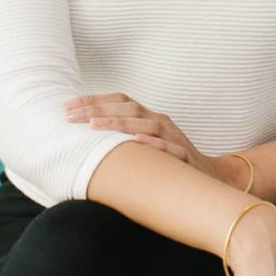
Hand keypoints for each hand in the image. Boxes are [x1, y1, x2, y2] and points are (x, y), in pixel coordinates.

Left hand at [63, 93, 221, 178]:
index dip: (93, 100)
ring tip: (93, 126)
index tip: (66, 107)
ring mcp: (174, 136)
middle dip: (97, 109)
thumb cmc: (169, 160)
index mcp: (148, 116)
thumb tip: (84, 137)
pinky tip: (135, 142)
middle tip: (69, 115)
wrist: (209, 175)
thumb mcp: (144, 143)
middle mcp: (160, 121)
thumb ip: (121, 137)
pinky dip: (153, 144)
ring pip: (145, 124)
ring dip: (119, 122)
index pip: (119, 99)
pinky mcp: (185, 156)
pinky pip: (169, 147)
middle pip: (128, 107)